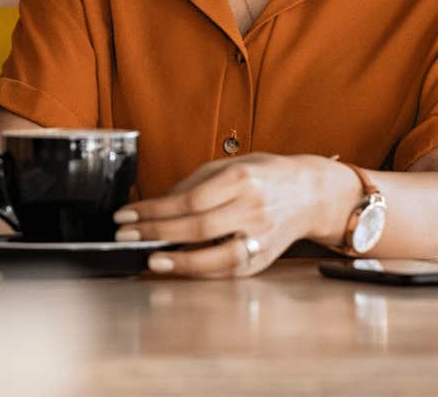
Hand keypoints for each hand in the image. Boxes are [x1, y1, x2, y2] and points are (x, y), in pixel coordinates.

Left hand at [113, 153, 347, 278]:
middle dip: (156, 233)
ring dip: (180, 261)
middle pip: (198, 227)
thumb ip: (192, 184)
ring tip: (151, 260)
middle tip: (125, 235)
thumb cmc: (264, 176)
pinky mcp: (265, 257)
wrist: (311, 194)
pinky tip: (178, 268)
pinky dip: (201, 271)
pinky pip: (229, 269)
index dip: (154, 210)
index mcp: (241, 179)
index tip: (126, 214)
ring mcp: (262, 236)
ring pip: (217, 256)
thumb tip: (154, 204)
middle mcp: (253, 208)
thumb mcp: (228, 165)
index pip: (189, 199)